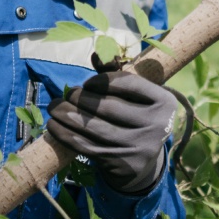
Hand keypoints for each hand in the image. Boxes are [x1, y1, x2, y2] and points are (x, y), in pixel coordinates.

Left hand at [47, 69, 176, 193]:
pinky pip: (88, 147)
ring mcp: (140, 147)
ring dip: (68, 116)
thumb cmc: (136, 116)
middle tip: (66, 94)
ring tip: (54, 107)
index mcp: (164, 101)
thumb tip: (96, 54)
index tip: (86, 83)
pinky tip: (54, 125)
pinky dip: (67, 135)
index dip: (103, 80)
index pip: (130, 84)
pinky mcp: (122, 164)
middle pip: (110, 107)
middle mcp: (157, 125)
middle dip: (81, 98)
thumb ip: (115, 73)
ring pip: (96, 128)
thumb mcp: (134, 95)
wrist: (144, 160)